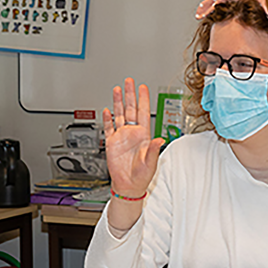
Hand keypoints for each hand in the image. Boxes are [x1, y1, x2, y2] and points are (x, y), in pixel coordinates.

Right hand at [103, 78, 163, 198]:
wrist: (128, 186)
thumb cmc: (142, 176)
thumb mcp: (151, 163)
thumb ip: (154, 150)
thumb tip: (160, 139)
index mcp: (144, 135)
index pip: (143, 113)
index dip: (143, 99)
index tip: (143, 87)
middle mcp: (132, 133)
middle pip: (131, 109)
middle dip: (130, 95)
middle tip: (129, 81)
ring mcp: (121, 137)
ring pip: (119, 115)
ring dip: (118, 102)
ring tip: (117, 89)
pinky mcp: (111, 143)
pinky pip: (109, 128)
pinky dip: (107, 119)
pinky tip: (107, 110)